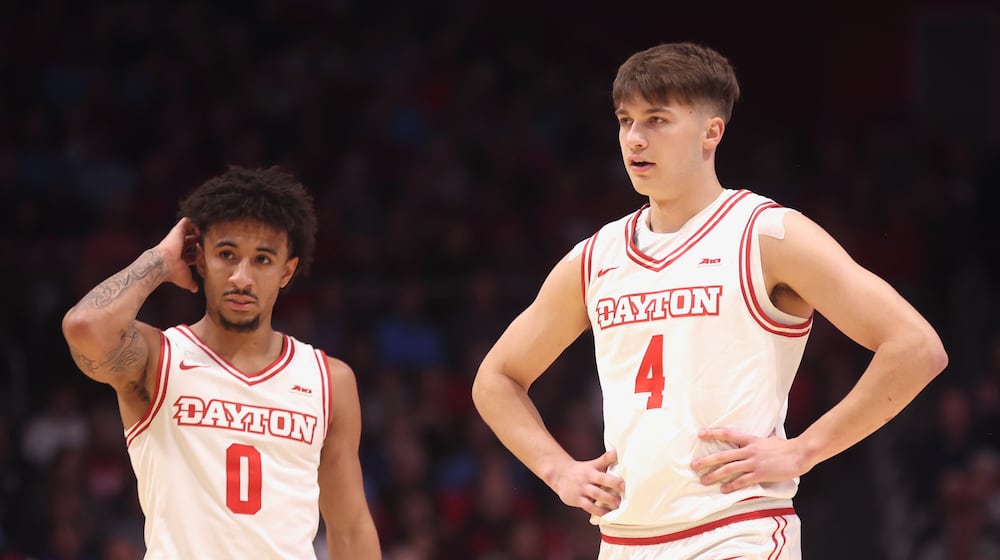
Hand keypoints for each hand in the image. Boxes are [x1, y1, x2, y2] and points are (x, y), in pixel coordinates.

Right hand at [156, 217, 200, 292]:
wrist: (163, 264)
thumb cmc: (173, 272)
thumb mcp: (186, 280)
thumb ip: (191, 284)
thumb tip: (195, 290)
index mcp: (180, 257)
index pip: (191, 253)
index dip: (199, 254)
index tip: (204, 257)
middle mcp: (178, 247)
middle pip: (191, 241)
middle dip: (200, 243)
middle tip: (206, 246)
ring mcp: (177, 238)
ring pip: (189, 230)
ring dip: (198, 233)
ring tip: (203, 238)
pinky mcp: (178, 230)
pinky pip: (187, 221)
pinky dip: (194, 225)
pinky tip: (199, 232)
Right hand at [550, 449, 624, 517]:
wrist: (559, 475)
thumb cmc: (582, 471)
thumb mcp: (593, 464)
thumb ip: (606, 460)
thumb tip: (619, 453)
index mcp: (593, 467)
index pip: (603, 460)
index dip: (612, 459)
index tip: (623, 461)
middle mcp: (588, 476)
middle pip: (602, 479)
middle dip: (614, 483)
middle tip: (624, 488)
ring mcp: (582, 488)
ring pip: (596, 494)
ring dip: (608, 499)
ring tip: (617, 503)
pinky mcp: (577, 499)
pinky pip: (589, 506)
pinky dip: (598, 511)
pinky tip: (606, 513)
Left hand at [690, 429, 811, 493]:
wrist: (799, 454)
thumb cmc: (785, 447)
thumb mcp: (769, 439)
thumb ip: (759, 440)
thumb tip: (760, 436)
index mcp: (751, 440)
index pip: (728, 434)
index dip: (713, 433)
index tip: (700, 434)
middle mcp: (749, 450)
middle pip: (723, 455)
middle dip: (707, 461)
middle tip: (694, 466)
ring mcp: (754, 462)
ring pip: (729, 469)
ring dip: (715, 475)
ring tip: (704, 480)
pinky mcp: (760, 474)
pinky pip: (743, 481)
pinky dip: (732, 485)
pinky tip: (724, 489)